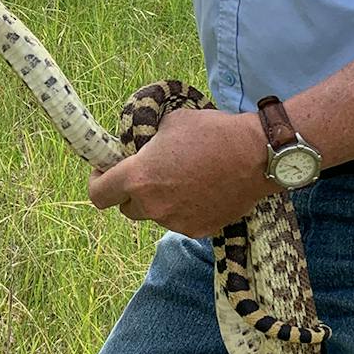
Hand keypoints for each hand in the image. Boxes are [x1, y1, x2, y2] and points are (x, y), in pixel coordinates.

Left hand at [88, 106, 273, 237]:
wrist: (256, 154)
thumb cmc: (211, 131)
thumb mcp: (169, 124)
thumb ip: (146, 142)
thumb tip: (140, 148)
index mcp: (138, 177)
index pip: (98, 195)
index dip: (97, 182)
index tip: (104, 172)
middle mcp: (153, 205)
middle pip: (126, 209)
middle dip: (131, 193)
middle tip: (147, 175)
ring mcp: (175, 221)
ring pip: (155, 215)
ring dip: (159, 201)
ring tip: (182, 179)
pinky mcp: (198, 229)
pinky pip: (180, 221)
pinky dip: (184, 208)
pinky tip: (200, 190)